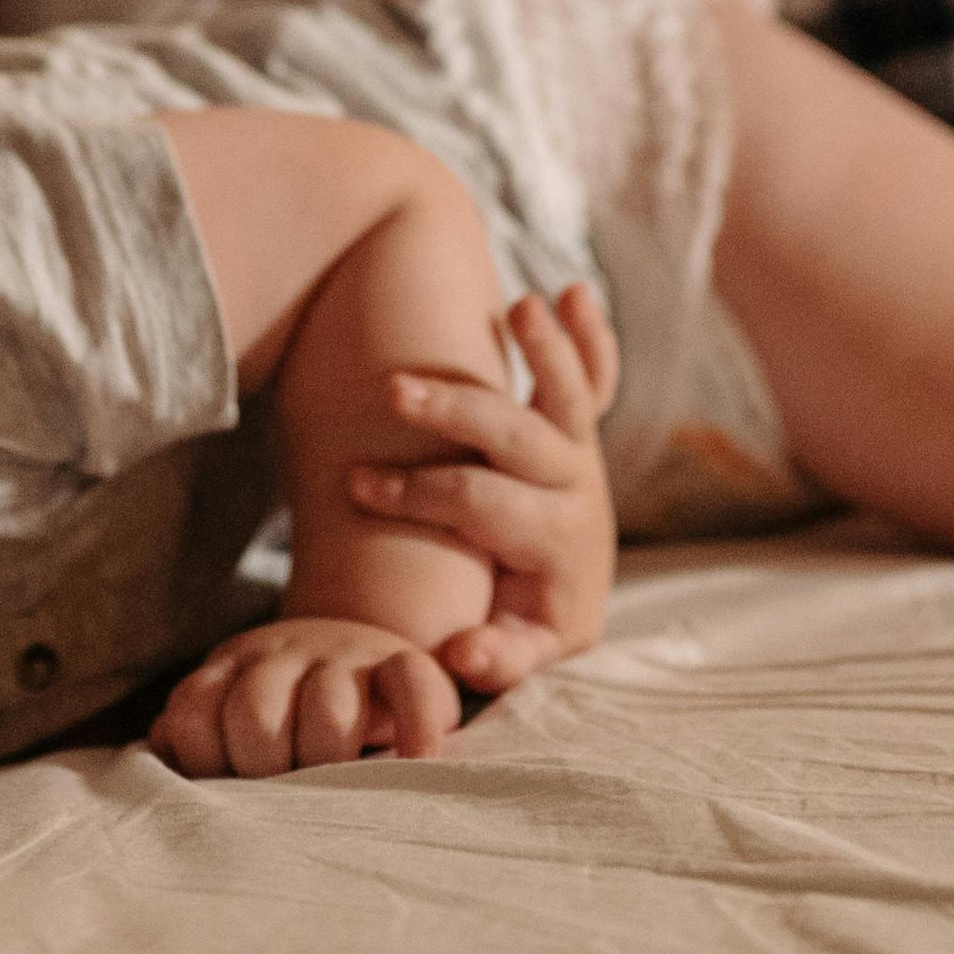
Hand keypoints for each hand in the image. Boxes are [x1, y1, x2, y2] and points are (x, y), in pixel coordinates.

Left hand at [151, 616, 464, 778]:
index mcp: (229, 670)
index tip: (227, 790)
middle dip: (264, 771)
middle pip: (255, 716)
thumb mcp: (227, 715)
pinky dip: (413, 727)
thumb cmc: (283, 711)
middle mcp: (280, 655)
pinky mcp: (399, 661)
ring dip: (328, 760)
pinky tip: (414, 761)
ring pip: (328, 708)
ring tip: (339, 793)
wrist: (357, 648)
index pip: (194, 716)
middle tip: (283, 798)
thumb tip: (158, 761)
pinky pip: (408, 683)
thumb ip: (187, 738)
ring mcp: (342, 655)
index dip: (204, 766)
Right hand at [347, 286, 621, 693]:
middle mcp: (577, 489)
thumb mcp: (521, 653)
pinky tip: (573, 294)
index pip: (483, 506)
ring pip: (568, 394)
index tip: (356, 484)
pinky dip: (591, 338)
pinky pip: (597, 378)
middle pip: (519, 438)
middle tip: (393, 390)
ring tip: (522, 307)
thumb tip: (462, 655)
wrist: (570, 603)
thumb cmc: (528, 624)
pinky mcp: (581, 430)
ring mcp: (582, 454)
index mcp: (557, 542)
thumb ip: (497, 659)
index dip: (420, 494)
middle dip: (456, 411)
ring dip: (544, 350)